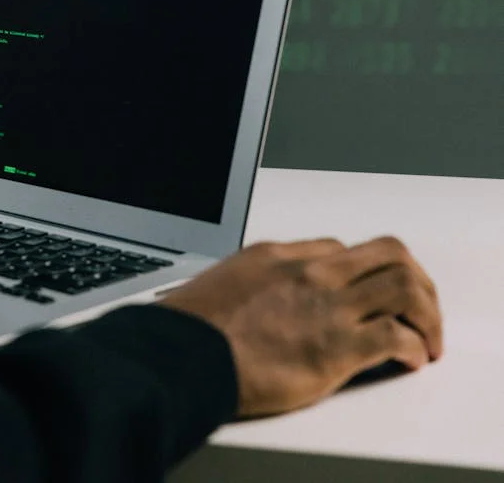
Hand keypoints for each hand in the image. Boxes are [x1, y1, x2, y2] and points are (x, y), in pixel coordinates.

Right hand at [159, 236, 442, 417]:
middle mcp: (309, 273)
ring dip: (426, 314)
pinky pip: (396, 335)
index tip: (365, 295)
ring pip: (405, 286)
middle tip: (418, 308)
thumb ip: (249, 283)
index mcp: (277, 256)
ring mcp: (326, 306)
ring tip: (425, 337)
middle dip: (414, 281)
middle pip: (388, 253)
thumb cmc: (190, 329)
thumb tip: (253, 296)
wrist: (182, 355)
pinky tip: (409, 359)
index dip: (362, 273)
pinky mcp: (336, 347)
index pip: (339, 249)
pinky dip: (414, 348)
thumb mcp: (217, 284)